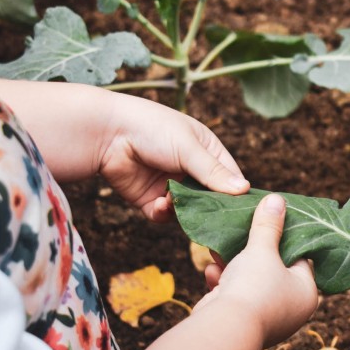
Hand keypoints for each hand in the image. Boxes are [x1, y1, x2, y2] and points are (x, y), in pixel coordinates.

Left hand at [0, 77, 250, 220]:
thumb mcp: (189, 147)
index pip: (230, 178)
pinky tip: (160, 204)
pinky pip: (165, 216)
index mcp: (207, 151)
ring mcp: (171, 186)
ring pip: (189, 211)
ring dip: (185, 211)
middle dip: (211, 209)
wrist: (106, 132)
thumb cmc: (152, 127)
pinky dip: (165, 213)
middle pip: (211, 199)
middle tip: (216, 221)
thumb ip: (214, 172)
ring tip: (176, 203)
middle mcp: (191, 170)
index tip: (242, 211)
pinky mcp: (150, 199)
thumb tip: (244, 190)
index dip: (236, 194)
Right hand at [199, 194, 316, 347]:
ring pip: (250, 283)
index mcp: (306, 293)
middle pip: (273, 270)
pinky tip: (212, 269)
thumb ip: (268, 226)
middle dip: (254, 251)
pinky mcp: (241, 324)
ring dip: (234, 265)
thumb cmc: (254, 287)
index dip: (286, 238)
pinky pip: (235, 297)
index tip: (272, 220)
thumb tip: (277, 200)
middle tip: (244, 229)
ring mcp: (265, 318)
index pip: (301, 258)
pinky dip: (224, 283)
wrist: (224, 329)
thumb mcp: (263, 250)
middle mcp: (290, 309)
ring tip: (221, 245)